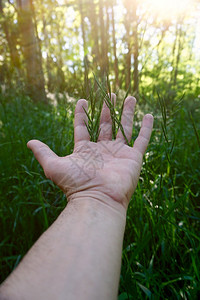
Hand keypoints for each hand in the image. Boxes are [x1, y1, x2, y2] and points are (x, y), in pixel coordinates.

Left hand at [27, 94, 152, 210]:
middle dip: (107, 109)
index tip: (82, 100)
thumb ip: (43, 153)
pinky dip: (146, 128)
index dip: (81, 114)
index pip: (83, 128)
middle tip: (110, 94)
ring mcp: (119, 153)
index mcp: (85, 150)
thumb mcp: (54, 166)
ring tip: (129, 97)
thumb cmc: (75, 184)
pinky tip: (149, 115)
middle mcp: (103, 150)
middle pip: (106, 125)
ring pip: (124, 128)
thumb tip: (28, 142)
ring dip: (126, 113)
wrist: (97, 199)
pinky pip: (142, 140)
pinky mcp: (133, 158)